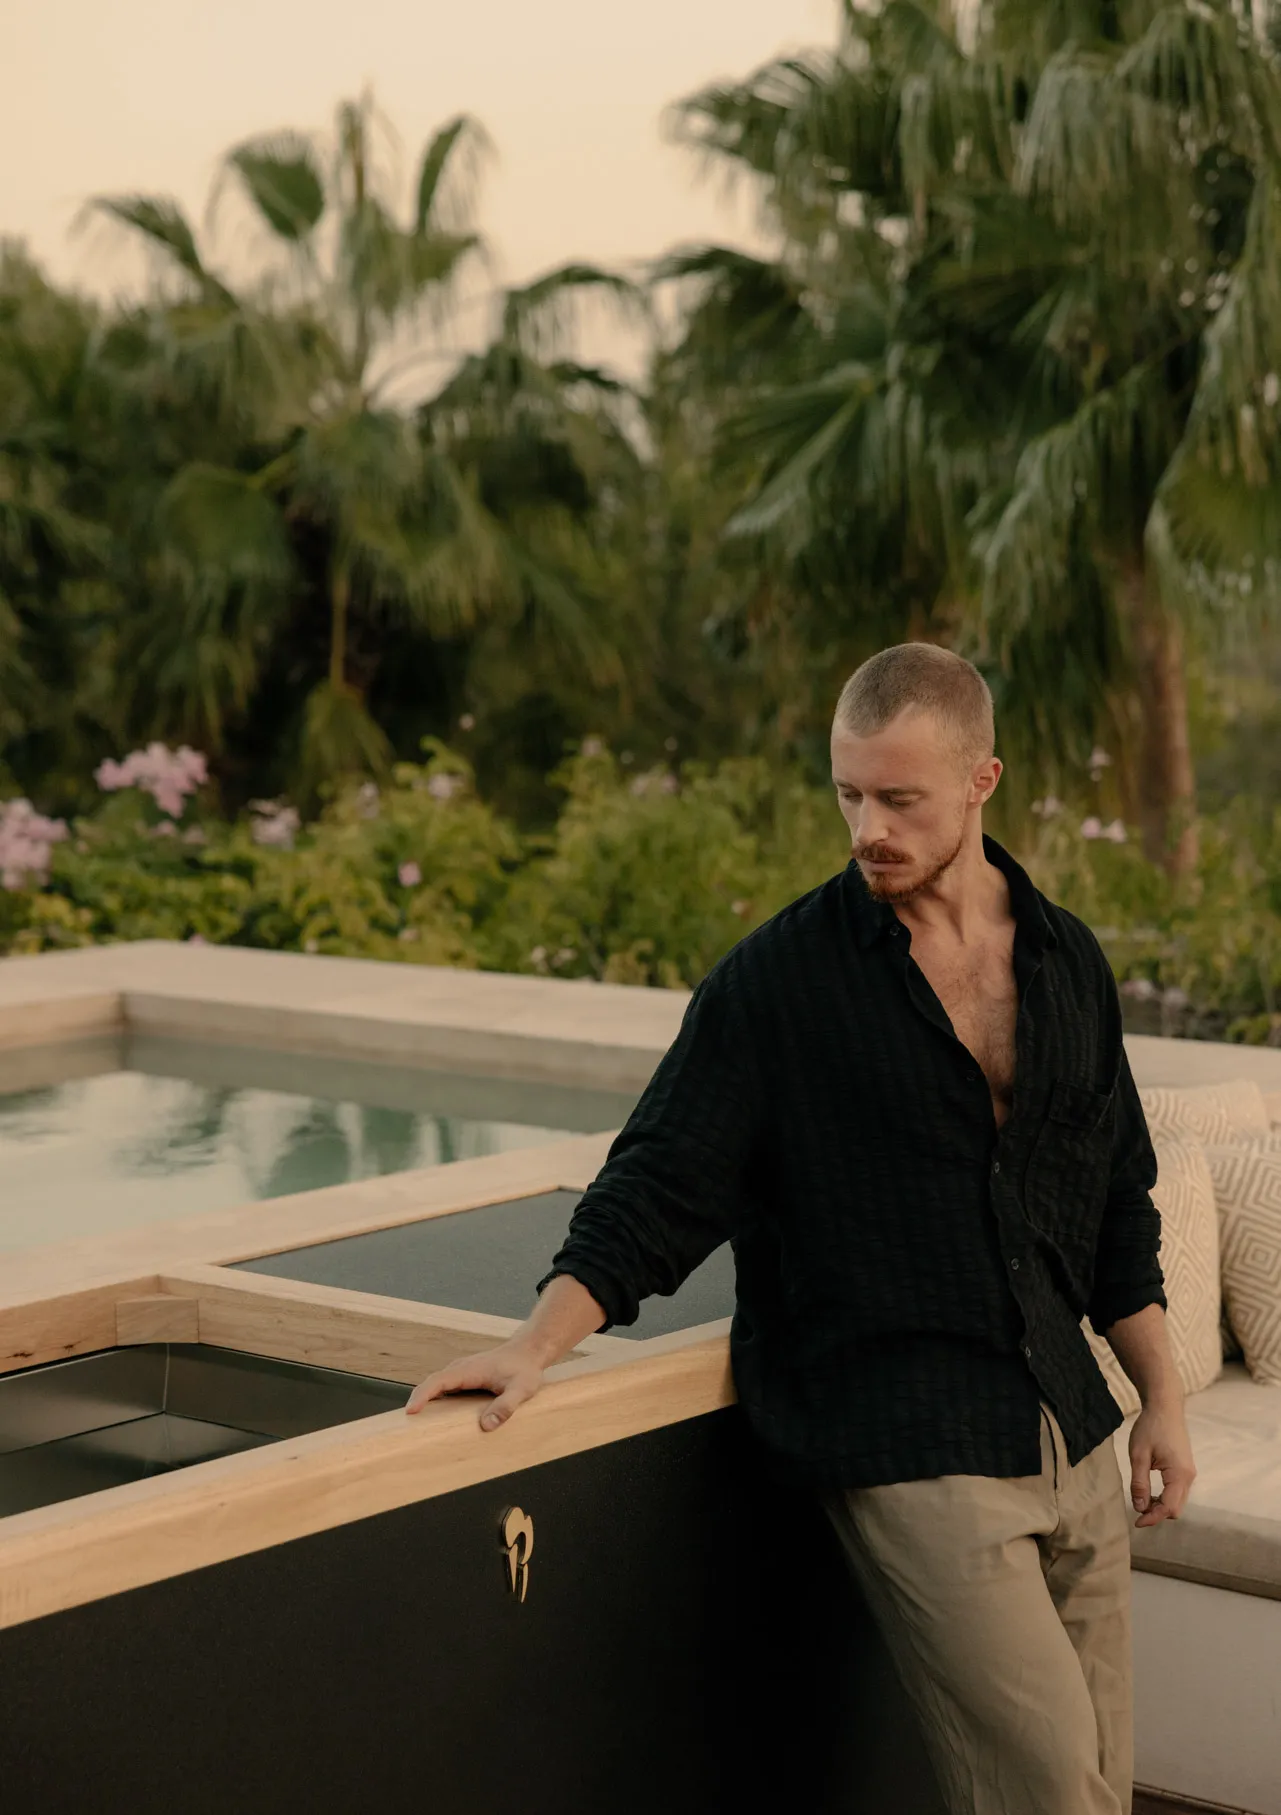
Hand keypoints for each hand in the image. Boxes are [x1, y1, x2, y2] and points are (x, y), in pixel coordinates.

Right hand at [405, 1338, 546, 1432]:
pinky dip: (434, 1399)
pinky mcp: (465, 1378)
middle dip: (416, 1401)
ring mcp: (461, 1372)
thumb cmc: (525, 1369)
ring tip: (414, 1425)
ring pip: (436, 1385)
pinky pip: (443, 1388)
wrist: (528, 1352)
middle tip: (405, 1426)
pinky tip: (434, 1416)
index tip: (410, 1411)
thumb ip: (506, 1406)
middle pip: (431, 1384)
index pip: (438, 1381)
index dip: (422, 1396)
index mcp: (468, 1370)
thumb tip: (486, 1425)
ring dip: (424, 1400)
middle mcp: (460, 1369)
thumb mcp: (521, 1389)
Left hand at [1128, 1399, 1195, 1527]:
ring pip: (1178, 1501)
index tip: (1136, 1523)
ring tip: (1141, 1499)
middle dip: (1158, 1514)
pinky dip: (1165, 1497)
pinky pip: (1178, 1491)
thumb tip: (1140, 1508)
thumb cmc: (1150, 1428)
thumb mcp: (1139, 1455)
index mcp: (1179, 1474)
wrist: (1165, 1406)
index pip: (1168, 1507)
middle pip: (1176, 1508)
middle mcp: (1189, 1477)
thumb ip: (1140, 1483)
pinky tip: (1150, 1491)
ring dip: (1161, 1506)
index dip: (1152, 1518)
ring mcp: (1189, 1473)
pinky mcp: (1186, 1469)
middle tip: (1137, 1511)